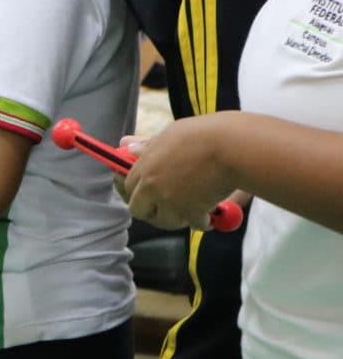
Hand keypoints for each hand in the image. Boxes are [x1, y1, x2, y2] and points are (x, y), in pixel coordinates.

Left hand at [122, 115, 241, 229]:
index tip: (147, 194)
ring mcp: (170, 202)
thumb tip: (127, 146)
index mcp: (144, 167)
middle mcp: (152, 187)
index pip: (128, 187)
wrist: (232, 146)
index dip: (136, 191)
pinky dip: (202, 222)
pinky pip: (193, 225)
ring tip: (187, 212)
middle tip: (166, 207)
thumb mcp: (171, 134)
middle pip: (139, 210)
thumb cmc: (205, 134)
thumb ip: (148, 146)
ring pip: (164, 221)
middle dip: (151, 211)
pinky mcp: (191, 212)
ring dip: (176, 219)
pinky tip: (208, 217)